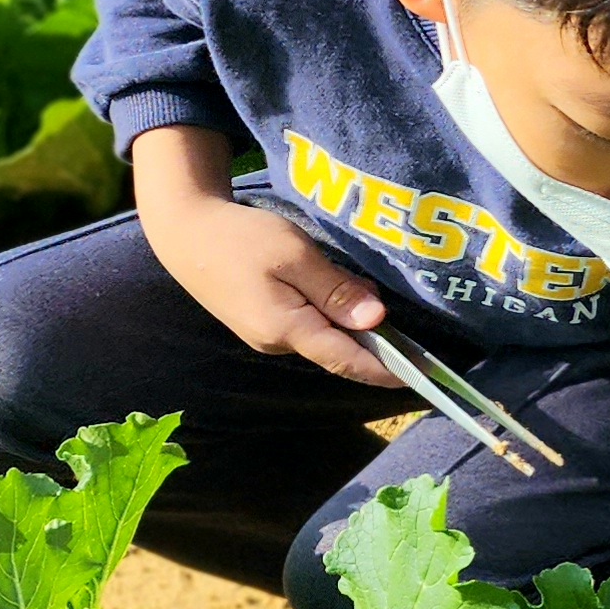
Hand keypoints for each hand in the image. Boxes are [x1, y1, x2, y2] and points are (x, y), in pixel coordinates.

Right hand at [132, 126, 400, 387]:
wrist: (184, 232)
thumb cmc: (240, 238)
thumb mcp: (294, 255)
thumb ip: (336, 289)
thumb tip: (376, 322)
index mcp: (287, 329)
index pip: (348, 359)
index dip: (389, 370)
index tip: (426, 376)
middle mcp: (277, 342)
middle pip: (340, 351)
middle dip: (378, 347)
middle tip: (417, 338)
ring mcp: (267, 335)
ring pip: (325, 339)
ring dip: (355, 329)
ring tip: (385, 313)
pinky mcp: (262, 322)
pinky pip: (309, 327)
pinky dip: (334, 319)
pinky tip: (348, 300)